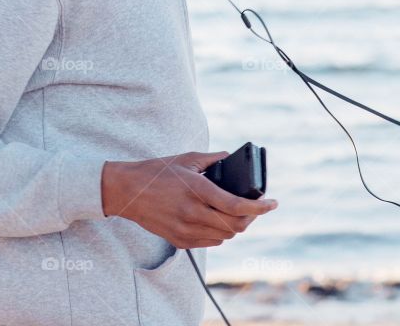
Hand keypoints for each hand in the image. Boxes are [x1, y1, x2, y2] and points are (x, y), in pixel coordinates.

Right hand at [101, 150, 278, 248]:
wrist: (127, 191)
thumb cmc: (155, 172)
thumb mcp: (185, 159)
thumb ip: (211, 159)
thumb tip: (230, 158)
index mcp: (196, 190)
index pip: (237, 206)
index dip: (259, 207)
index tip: (273, 203)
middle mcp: (193, 213)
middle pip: (236, 225)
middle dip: (250, 218)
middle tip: (254, 208)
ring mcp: (186, 229)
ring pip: (225, 236)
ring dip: (235, 226)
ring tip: (235, 213)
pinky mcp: (180, 241)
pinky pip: (210, 241)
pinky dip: (219, 232)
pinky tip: (216, 219)